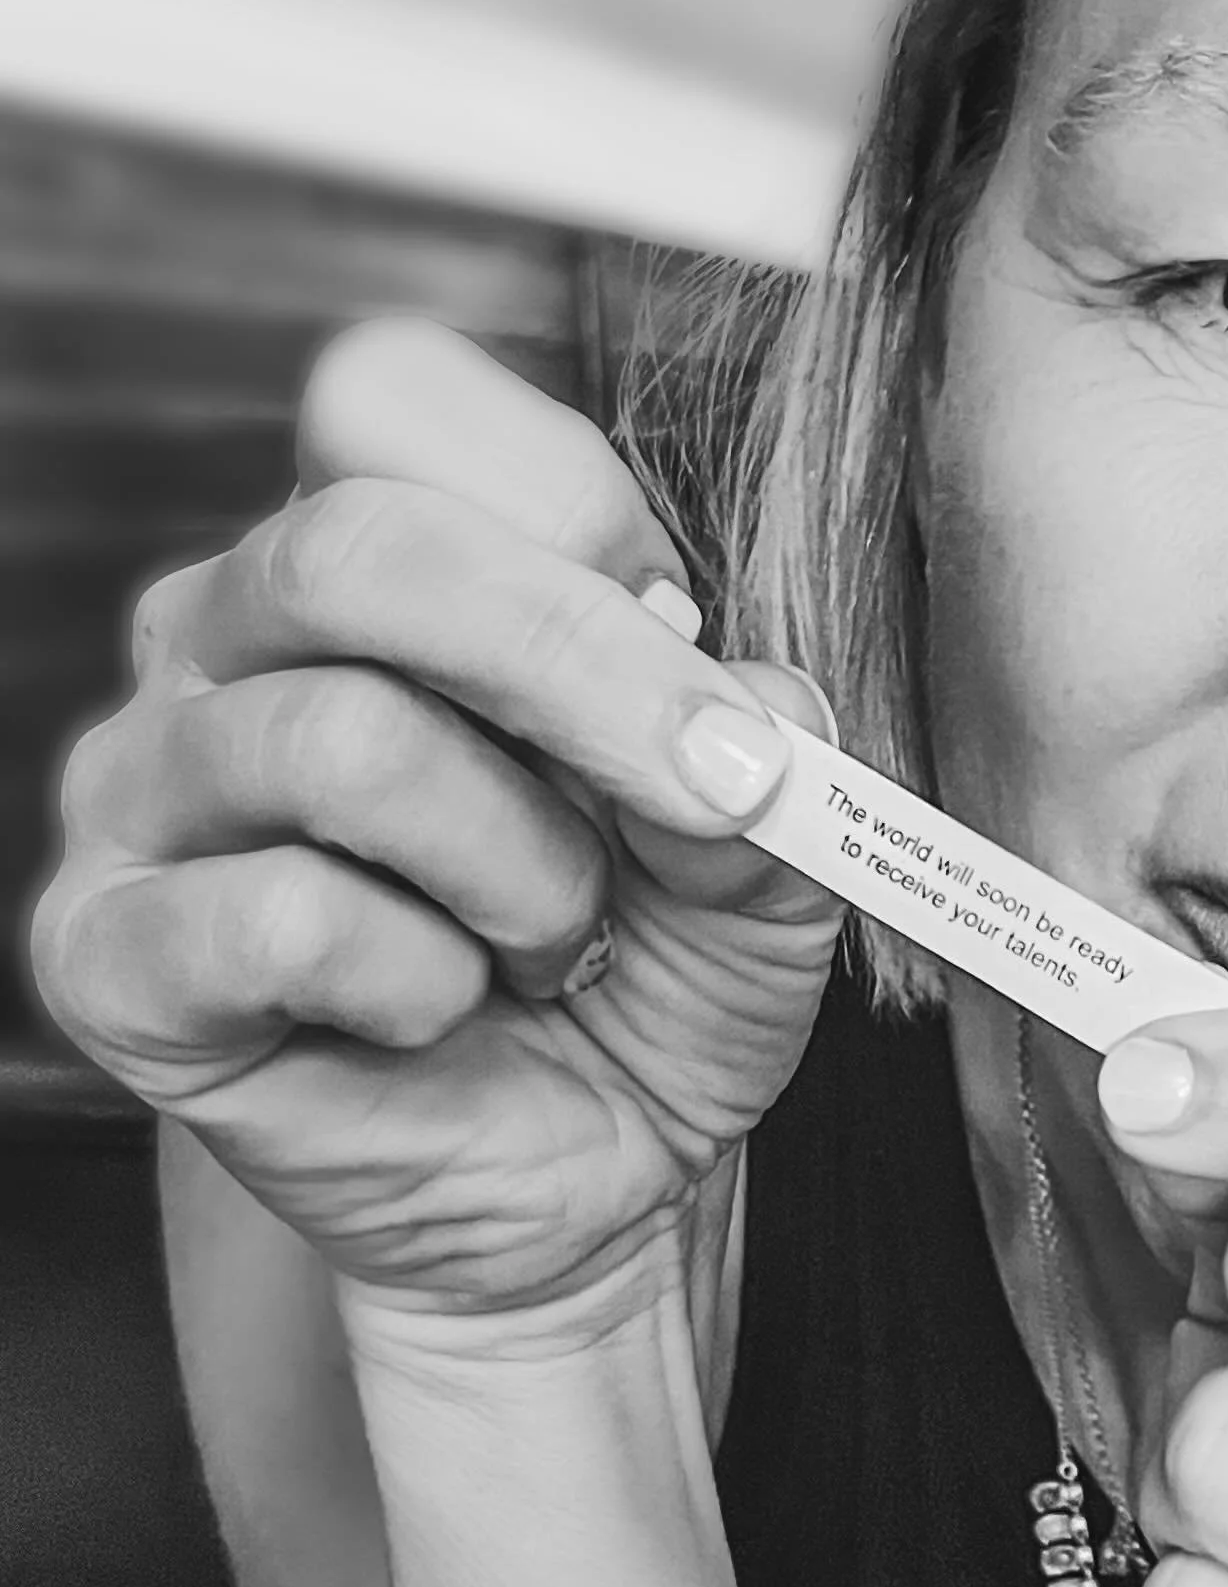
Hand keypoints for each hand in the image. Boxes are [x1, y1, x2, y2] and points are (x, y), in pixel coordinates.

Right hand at [31, 320, 840, 1325]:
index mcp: (366, 548)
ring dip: (520, 871)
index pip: (388, 400)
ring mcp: (143, 787)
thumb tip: (749, 708)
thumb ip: (762, 749)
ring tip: (553, 945)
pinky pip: (277, 916)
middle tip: (706, 794)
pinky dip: (419, 982)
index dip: (569, 511)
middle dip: (574, 670)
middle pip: (357, 546)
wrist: (587, 1185)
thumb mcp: (756, 852)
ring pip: (341, 742)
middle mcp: (222, 633)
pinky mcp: (106, 949)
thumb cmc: (646, 975)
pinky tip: (437, 1015)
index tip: (692, 647)